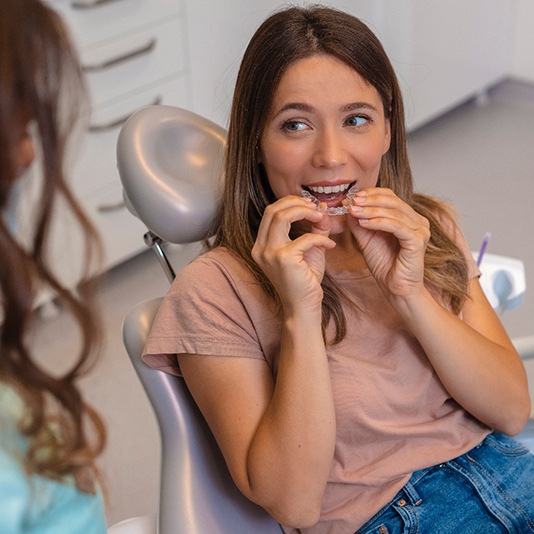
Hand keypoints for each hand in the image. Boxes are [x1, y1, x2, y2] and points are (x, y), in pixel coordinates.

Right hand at [252, 196, 335, 314]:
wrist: (303, 307)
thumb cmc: (304, 281)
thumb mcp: (309, 249)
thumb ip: (314, 229)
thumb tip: (322, 209)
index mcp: (262, 245)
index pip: (271, 212)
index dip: (290, 203)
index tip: (310, 205)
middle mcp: (261, 248)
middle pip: (273, 209)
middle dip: (296, 203)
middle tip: (316, 208)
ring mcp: (269, 253)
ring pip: (282, 216)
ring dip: (305, 212)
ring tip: (321, 217)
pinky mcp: (283, 259)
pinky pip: (305, 238)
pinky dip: (321, 238)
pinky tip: (330, 245)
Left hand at [347, 188, 429, 301]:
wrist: (395, 288)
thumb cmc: (384, 265)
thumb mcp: (367, 239)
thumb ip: (359, 223)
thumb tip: (349, 206)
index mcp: (408, 218)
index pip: (391, 197)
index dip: (372, 193)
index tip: (353, 197)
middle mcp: (418, 222)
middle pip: (393, 201)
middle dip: (370, 200)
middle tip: (353, 202)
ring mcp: (420, 230)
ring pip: (394, 212)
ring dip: (371, 211)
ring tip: (354, 212)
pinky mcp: (418, 241)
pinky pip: (397, 226)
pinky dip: (379, 222)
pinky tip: (364, 223)